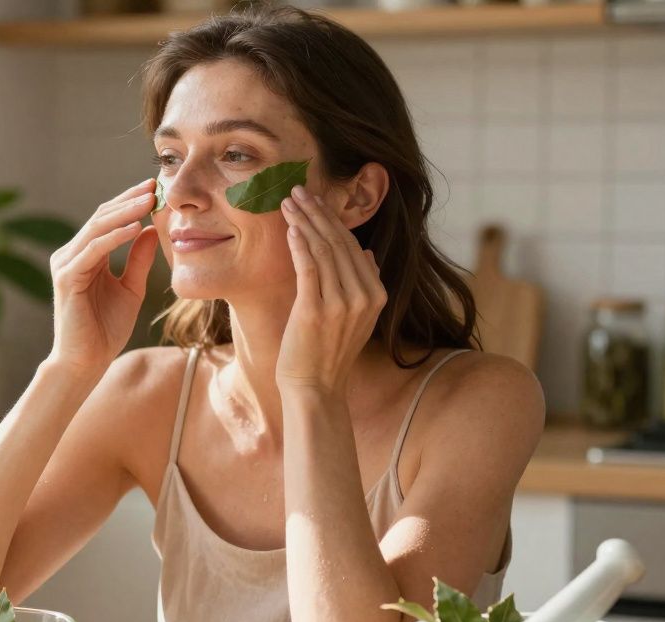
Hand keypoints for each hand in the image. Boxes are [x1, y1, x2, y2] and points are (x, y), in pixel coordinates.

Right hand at [47, 178, 159, 376]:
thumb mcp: (131, 289)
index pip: (108, 219)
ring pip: (97, 229)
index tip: (156, 189)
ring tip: (149, 200)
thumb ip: (138, 260)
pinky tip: (134, 227)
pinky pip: (93, 251)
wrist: (86, 362)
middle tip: (155, 186)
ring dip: (124, 212)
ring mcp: (66, 265)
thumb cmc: (105, 330)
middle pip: (101, 217)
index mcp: (85, 255)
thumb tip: (150, 230)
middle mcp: (71, 255)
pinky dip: (114, 237)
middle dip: (129, 200)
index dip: (130, 202)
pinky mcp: (67, 279)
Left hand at [275, 185, 386, 394]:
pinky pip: (308, 268)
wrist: (315, 387)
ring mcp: (341, 304)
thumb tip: (367, 252)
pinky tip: (291, 228)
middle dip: (317, 212)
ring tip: (288, 203)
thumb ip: (364, 284)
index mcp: (376, 295)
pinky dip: (299, 244)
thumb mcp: (356, 317)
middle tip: (297, 190)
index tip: (315, 200)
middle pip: (338, 243)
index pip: (353, 246)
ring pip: (323, 250)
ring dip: (304, 221)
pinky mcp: (316, 310)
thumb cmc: (328, 352)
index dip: (332, 220)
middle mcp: (364, 296)